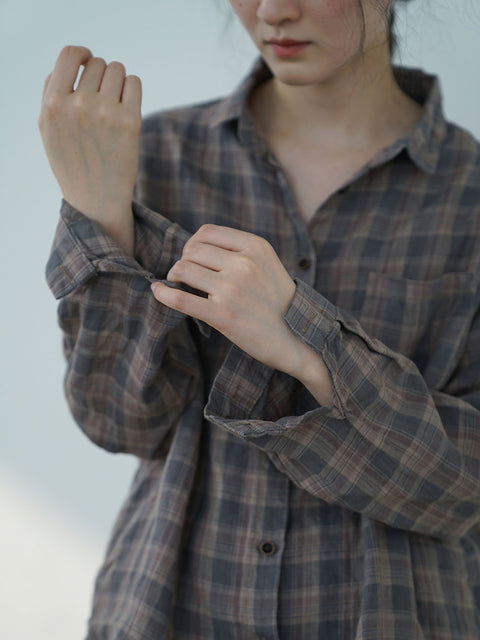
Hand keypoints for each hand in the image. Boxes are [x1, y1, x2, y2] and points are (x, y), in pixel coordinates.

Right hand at [38, 46, 141, 254]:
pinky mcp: (131, 121)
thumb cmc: (71, 160)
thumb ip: (52, 92)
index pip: (69, 55)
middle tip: (100, 100)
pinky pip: (135, 83)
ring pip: (117, 69)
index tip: (87, 61)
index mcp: (53, 106)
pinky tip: (126, 108)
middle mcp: (79, 105)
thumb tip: (73, 61)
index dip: (81, 53)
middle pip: (97, 63)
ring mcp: (106, 113)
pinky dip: (131, 89)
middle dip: (100, 76)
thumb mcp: (48, 128)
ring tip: (112, 106)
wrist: (96, 199)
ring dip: (117, 82)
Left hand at [151, 225, 332, 406]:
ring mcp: (232, 290)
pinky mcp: (223, 316)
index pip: (206, 232)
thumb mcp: (266, 262)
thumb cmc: (277, 299)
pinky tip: (158, 291)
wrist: (296, 337)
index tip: (194, 258)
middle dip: (183, 260)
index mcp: (255, 246)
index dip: (193, 243)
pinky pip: (182, 300)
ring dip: (175, 276)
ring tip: (180, 285)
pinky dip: (164, 294)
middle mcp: (244, 264)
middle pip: (191, 250)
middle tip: (186, 275)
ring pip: (183, 270)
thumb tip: (194, 245)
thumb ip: (237, 249)